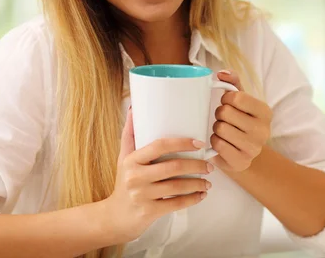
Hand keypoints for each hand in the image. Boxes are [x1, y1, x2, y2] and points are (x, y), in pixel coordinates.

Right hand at [103, 107, 213, 243]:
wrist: (115, 217)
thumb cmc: (124, 183)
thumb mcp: (124, 158)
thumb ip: (130, 134)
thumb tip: (133, 107)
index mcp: (132, 160)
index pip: (159, 145)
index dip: (182, 142)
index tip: (199, 143)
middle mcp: (136, 176)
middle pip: (173, 166)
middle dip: (196, 165)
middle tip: (209, 165)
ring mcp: (142, 195)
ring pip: (177, 186)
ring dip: (197, 183)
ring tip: (208, 181)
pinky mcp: (149, 212)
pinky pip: (176, 204)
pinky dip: (192, 199)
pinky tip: (201, 195)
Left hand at [210, 70, 272, 171]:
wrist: (245, 152)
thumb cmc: (241, 121)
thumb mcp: (241, 100)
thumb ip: (233, 83)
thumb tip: (221, 73)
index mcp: (265, 112)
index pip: (236, 97)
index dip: (226, 98)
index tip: (228, 103)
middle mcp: (263, 131)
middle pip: (224, 112)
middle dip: (219, 114)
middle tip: (225, 119)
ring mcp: (253, 148)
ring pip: (219, 129)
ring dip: (216, 128)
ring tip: (224, 131)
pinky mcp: (240, 162)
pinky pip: (217, 145)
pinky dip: (214, 142)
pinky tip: (222, 143)